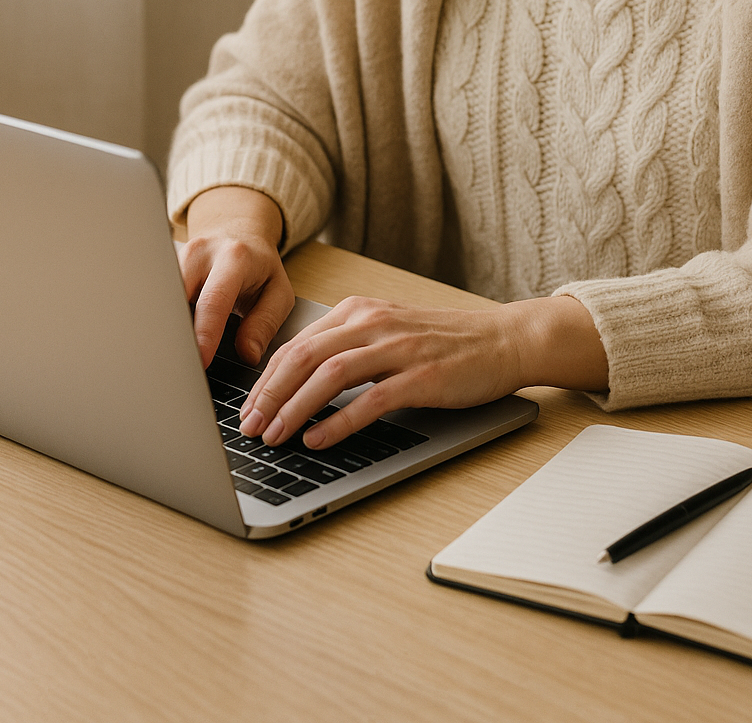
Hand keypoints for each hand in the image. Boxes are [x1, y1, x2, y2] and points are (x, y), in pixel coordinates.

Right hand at [177, 186, 294, 367]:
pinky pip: (159, 296)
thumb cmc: (260, 265)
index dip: (205, 334)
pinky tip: (166, 336)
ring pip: (163, 297)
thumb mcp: (278, 292)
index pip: (214, 300)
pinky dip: (162, 318)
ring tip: (170, 354)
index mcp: (234, 258)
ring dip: (167, 326)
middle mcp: (201, 253)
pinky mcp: (165, 265)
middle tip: (180, 365)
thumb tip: (248, 354)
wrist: (239, 231)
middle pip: (178, 297)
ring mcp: (178, 256)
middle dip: (177, 333)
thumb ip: (265, 323)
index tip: (201, 361)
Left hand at [237, 293, 608, 450]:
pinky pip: (371, 399)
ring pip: (329, 374)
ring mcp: (399, 347)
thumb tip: (296, 385)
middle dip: (269, 395)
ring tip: (274, 436)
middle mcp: (374, 322)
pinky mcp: (423, 375)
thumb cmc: (445, 342)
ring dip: (294, 408)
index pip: (297, 344)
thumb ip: (348, 347)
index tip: (247, 410)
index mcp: (360, 310)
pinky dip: (339, 422)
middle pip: (304, 356)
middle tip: (249, 428)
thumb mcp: (388, 332)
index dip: (265, 380)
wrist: (504, 339)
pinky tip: (319, 439)